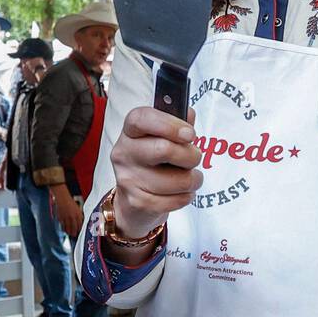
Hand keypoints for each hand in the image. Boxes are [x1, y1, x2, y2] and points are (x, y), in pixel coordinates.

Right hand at [51, 184, 83, 237]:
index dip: (79, 229)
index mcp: (78, 214)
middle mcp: (72, 217)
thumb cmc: (71, 203)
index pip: (79, 225)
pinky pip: (62, 225)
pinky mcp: (60, 218)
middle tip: (74, 235)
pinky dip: (63, 228)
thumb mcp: (78, 209)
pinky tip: (64, 229)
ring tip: (69, 233)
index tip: (79, 232)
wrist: (63, 199)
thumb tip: (80, 222)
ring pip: (67, 227)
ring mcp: (66, 218)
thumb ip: (79, 215)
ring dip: (68, 231)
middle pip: (73, 227)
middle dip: (74, 232)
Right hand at [110, 106, 201, 238]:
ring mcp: (128, 179)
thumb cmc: (155, 162)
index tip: (190, 133)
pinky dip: (186, 196)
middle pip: (164, 149)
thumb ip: (177, 123)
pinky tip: (179, 192)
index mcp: (130, 132)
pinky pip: (177, 199)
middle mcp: (124, 153)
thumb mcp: (163, 138)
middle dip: (190, 155)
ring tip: (187, 178)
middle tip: (192, 158)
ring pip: (178, 180)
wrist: (134, 200)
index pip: (142, 118)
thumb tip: (188, 114)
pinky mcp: (138, 202)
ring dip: (193, 180)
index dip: (169, 124)